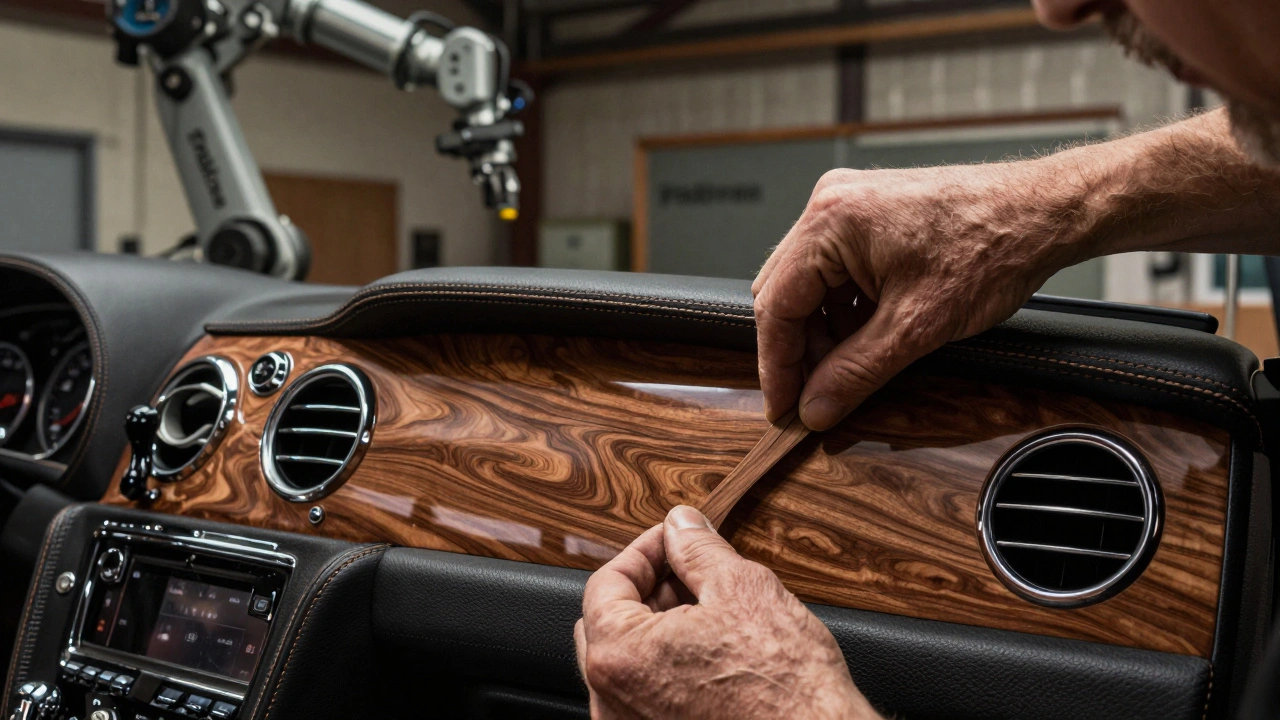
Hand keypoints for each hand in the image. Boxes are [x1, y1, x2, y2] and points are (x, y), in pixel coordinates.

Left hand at [575, 505, 879, 719]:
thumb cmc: (786, 686)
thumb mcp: (743, 589)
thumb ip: (698, 549)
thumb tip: (681, 526)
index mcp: (618, 656)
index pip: (606, 583)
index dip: (645, 551)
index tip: (673, 538)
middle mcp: (613, 700)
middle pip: (612, 624)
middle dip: (651, 589)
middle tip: (693, 571)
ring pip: (633, 662)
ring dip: (662, 628)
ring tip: (711, 610)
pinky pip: (650, 694)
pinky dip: (671, 667)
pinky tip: (714, 654)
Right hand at [752, 160, 1094, 429]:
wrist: (1044, 212)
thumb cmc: (993, 247)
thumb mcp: (917, 327)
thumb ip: (856, 372)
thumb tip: (816, 408)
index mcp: (830, 222)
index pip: (776, 305)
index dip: (777, 365)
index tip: (784, 407)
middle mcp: (831, 205)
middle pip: (785, 293)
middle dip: (800, 350)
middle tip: (815, 398)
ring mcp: (850, 206)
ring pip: (811, 286)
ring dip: (826, 332)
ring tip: (851, 370)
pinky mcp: (871, 215)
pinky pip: (837, 271)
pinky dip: (846, 310)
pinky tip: (868, 339)